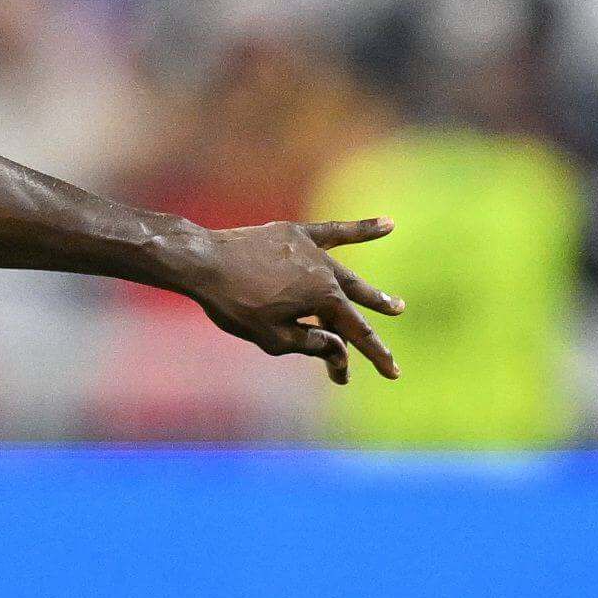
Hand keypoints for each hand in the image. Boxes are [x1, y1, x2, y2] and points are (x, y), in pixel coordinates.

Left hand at [171, 217, 403, 384]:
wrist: (204, 262)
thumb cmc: (233, 304)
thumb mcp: (272, 338)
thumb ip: (310, 344)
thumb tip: (340, 350)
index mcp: (323, 299)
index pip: (356, 333)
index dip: (375, 355)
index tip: (393, 373)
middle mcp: (325, 272)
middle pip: (351, 307)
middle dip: (369, 328)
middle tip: (393, 346)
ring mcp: (312, 251)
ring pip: (346, 275)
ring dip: (368, 292)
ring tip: (392, 306)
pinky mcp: (297, 234)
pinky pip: (335, 231)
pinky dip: (362, 229)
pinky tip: (389, 224)